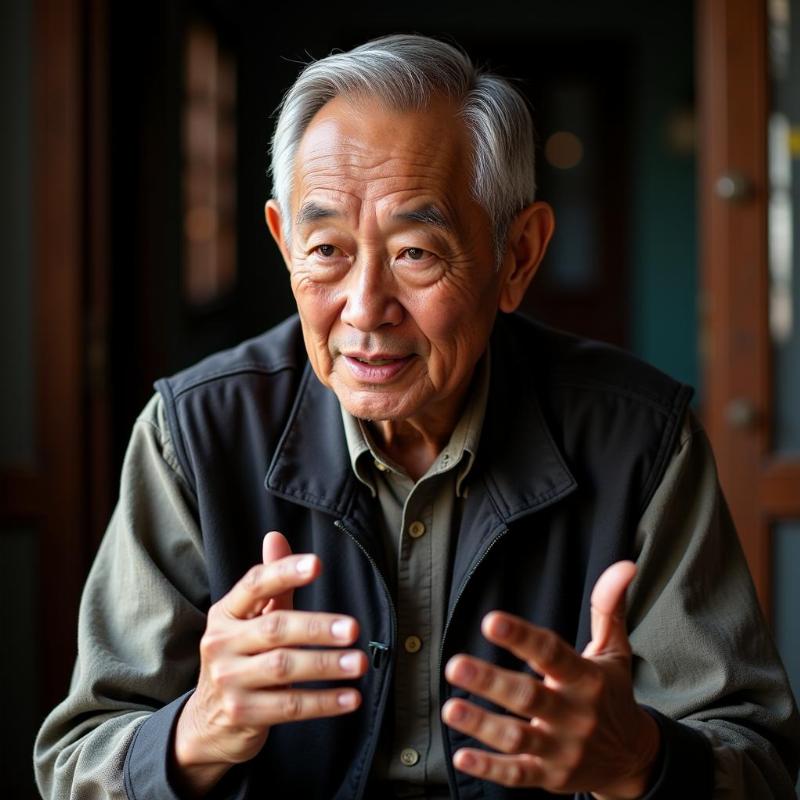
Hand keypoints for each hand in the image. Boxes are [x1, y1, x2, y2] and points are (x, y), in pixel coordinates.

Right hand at [172, 531, 367, 794]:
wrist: (206, 724)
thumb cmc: (239, 659)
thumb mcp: (250, 619)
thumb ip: (270, 582)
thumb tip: (276, 537)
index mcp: (225, 613)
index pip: (254, 584)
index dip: (284, 571)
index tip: (316, 564)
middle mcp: (221, 644)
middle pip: (274, 628)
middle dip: (317, 627)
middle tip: (353, 628)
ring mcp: (229, 681)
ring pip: (284, 668)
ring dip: (326, 664)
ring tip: (358, 662)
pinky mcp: (241, 714)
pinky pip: (289, 706)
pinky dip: (323, 702)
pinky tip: (350, 697)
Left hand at [441, 561, 659, 798]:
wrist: (634, 760)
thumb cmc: (613, 694)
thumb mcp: (615, 650)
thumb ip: (609, 606)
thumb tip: (625, 564)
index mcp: (586, 679)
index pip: (552, 654)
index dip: (522, 637)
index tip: (491, 621)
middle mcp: (575, 714)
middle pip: (529, 697)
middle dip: (491, 681)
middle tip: (455, 665)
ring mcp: (562, 749)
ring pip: (518, 736)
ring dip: (482, 724)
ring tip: (450, 707)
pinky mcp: (551, 777)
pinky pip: (518, 774)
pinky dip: (490, 768)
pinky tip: (462, 756)